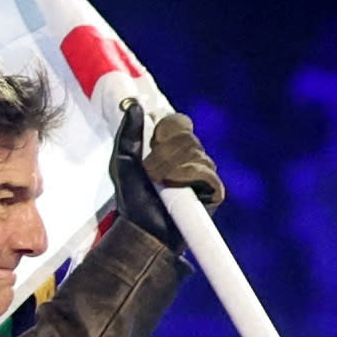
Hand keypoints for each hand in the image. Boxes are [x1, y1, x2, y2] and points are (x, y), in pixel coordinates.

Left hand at [111, 101, 225, 249]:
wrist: (142, 229)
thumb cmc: (132, 198)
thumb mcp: (123, 161)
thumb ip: (128, 133)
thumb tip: (136, 106)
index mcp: (171, 147)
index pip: (180, 122)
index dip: (169, 127)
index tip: (154, 139)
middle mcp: (190, 157)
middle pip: (187, 137)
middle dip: (163, 153)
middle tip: (149, 171)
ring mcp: (203, 174)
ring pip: (195, 153)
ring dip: (171, 167)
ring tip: (157, 182)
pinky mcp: (213, 192)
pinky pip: (206, 172)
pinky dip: (187, 176)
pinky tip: (173, 186)